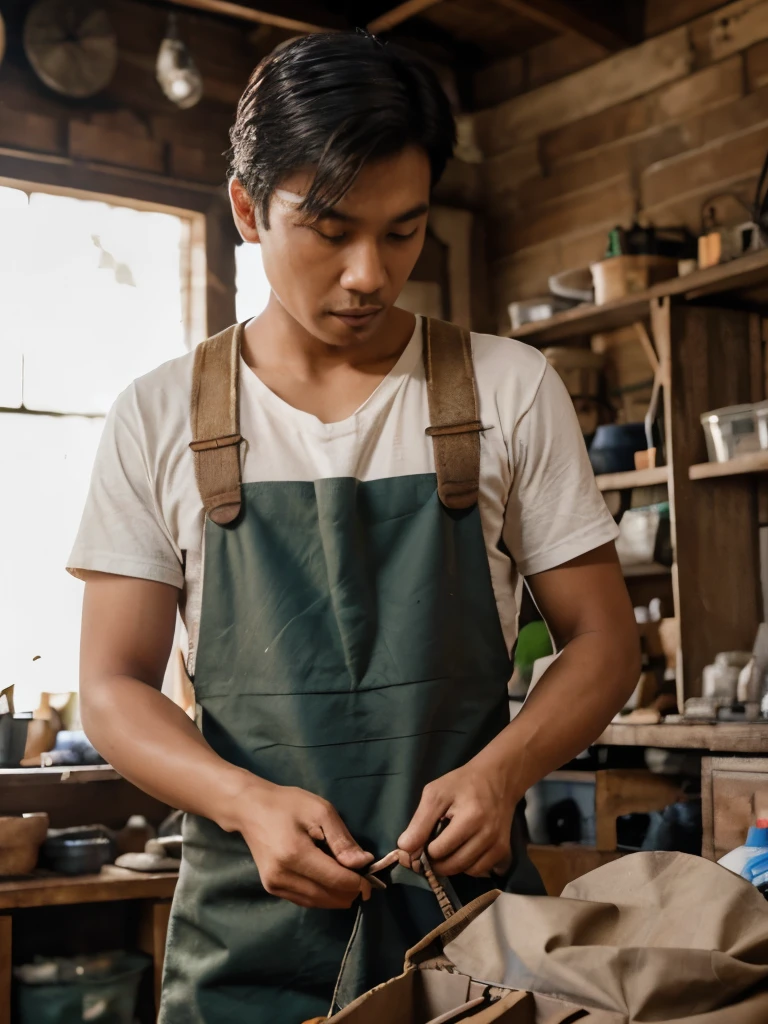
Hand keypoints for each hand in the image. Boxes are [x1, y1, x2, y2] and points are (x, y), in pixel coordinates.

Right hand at [230, 776, 373, 908]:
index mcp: (295, 854)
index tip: (372, 881)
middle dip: (349, 892)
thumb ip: (342, 839)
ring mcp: (274, 885)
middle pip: (327, 896)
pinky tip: (331, 884)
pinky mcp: (272, 888)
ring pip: (316, 902)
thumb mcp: (320, 811)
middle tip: (364, 882)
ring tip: (350, 883)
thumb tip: (363, 863)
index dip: (357, 884)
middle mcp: (282, 876)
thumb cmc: (288, 804)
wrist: (250, 809)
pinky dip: (322, 896)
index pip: (335, 879)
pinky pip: (304, 900)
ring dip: (337, 897)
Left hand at [397, 751, 518, 877]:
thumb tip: (404, 849)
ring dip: (453, 865)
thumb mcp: (435, 794)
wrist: (497, 779)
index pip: (439, 850)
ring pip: (468, 872)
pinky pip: (482, 871)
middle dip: (437, 862)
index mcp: (471, 817)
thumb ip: (420, 822)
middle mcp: (488, 835)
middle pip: (453, 865)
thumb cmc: (462, 784)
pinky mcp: (505, 851)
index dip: (425, 848)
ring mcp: (499, 844)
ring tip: (448, 848)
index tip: (423, 841)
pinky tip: (465, 851)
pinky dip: (470, 866)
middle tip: (431, 849)